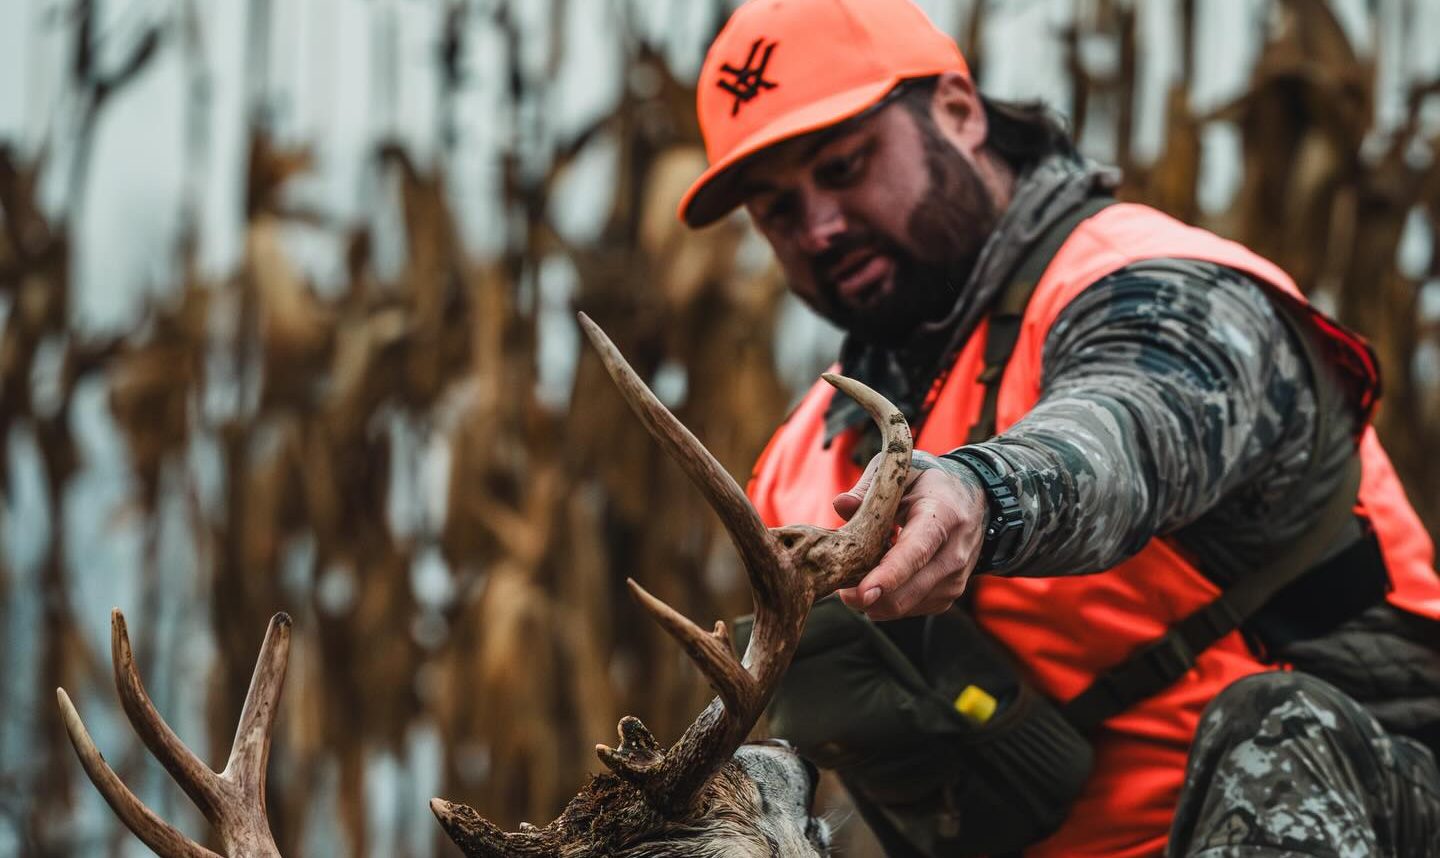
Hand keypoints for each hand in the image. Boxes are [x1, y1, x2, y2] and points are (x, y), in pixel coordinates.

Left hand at [833, 451, 988, 620]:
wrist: (973, 499)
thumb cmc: (928, 483)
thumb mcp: (901, 474)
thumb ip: (869, 489)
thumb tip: (841, 505)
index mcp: (942, 516)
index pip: (915, 552)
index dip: (889, 575)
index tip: (863, 593)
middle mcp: (954, 552)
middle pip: (908, 590)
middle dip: (867, 596)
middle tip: (840, 586)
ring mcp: (955, 578)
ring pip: (905, 606)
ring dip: (874, 600)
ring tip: (861, 574)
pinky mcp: (949, 594)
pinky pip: (909, 609)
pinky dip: (887, 601)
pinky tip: (881, 578)